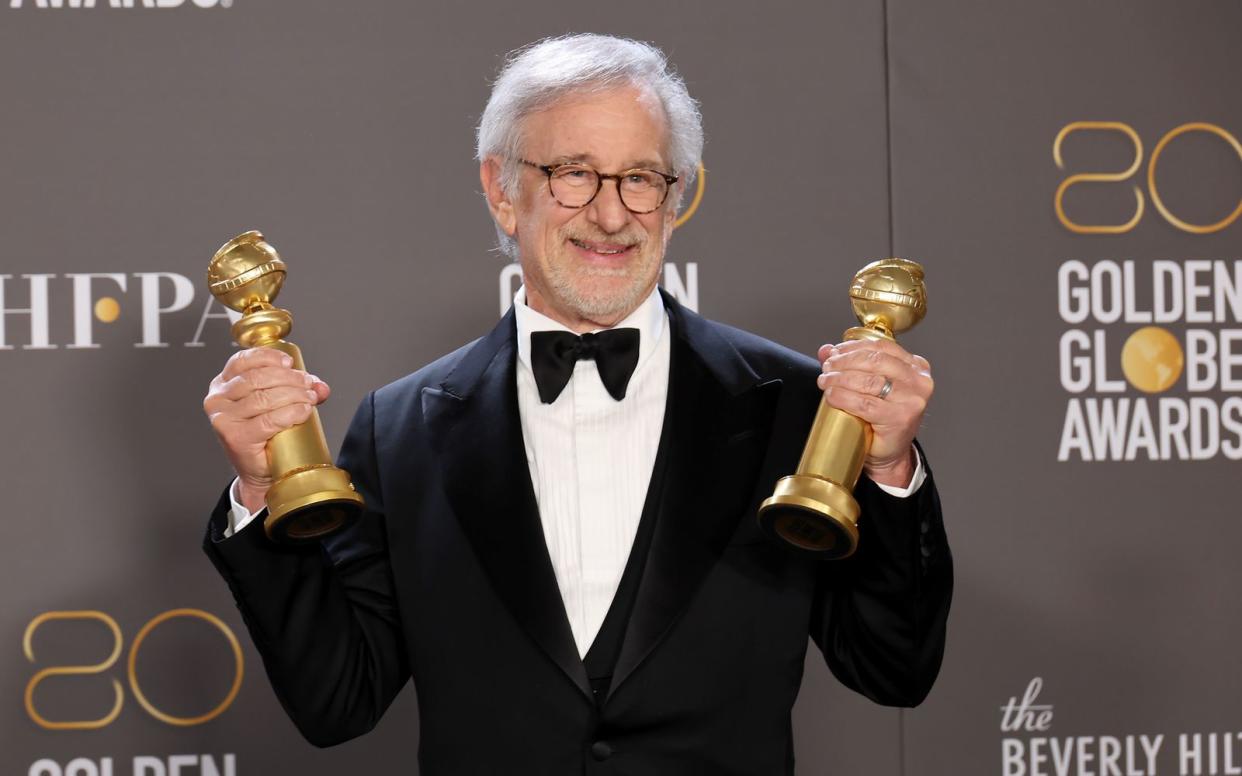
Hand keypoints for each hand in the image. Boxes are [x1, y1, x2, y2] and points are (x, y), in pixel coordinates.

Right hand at [202, 348, 330, 512]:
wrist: (259, 471)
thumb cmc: (266, 435)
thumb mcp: (277, 403)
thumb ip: (298, 389)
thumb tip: (320, 386)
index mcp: (222, 384)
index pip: (242, 361)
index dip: (268, 357)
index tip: (290, 362)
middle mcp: (217, 399)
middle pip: (257, 378)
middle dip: (289, 378)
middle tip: (308, 385)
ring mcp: (223, 419)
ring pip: (264, 398)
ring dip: (294, 395)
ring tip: (310, 399)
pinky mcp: (235, 437)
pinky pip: (268, 421)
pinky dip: (291, 413)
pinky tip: (303, 411)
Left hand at [816, 339, 933, 487]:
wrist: (890, 453)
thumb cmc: (881, 419)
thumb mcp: (869, 386)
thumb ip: (849, 365)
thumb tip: (826, 350)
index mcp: (916, 367)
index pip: (882, 347)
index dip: (853, 347)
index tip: (834, 353)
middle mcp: (918, 381)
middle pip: (874, 361)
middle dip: (844, 362)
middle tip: (826, 368)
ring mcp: (912, 400)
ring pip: (869, 381)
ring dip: (840, 379)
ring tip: (825, 382)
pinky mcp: (901, 418)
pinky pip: (865, 404)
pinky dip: (844, 398)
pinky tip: (832, 396)